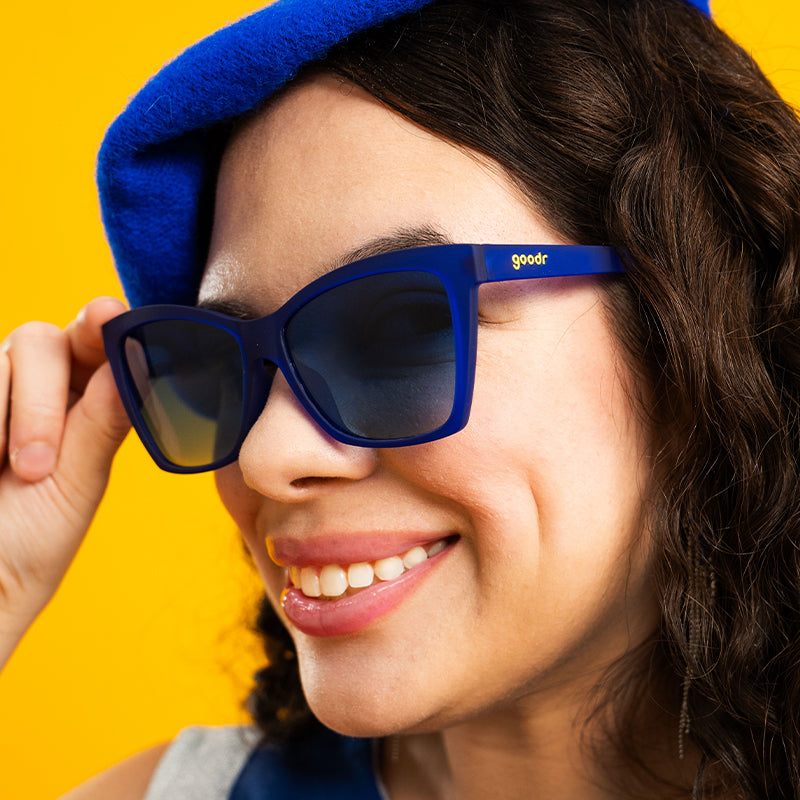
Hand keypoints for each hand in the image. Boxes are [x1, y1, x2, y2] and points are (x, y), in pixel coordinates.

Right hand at [0, 297, 130, 668]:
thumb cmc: (29, 546)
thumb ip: (103, 418)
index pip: (96, 345)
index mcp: (81, 406)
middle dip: (43, 398)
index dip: (104, 325)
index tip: (107, 316)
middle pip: (44, 340)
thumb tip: (140, 357)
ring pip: (5, 356)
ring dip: (16, 415)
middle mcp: (33, 391)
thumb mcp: (76, 481)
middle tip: (37, 465)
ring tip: (12, 473)